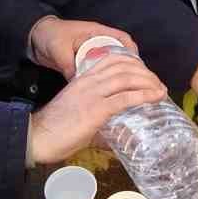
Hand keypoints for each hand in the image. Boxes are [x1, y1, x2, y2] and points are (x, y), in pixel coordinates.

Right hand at [26, 52, 165, 165]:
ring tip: (160, 89)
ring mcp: (93, 94)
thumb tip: (113, 138)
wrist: (37, 137)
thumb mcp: (77, 116)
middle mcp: (89, 82)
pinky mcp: (96, 110)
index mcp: (82, 79)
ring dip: (149, 82)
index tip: (145, 72)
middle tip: (157, 82)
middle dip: (145, 72)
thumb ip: (96, 121)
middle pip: (123, 66)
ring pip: (127, 78)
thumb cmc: (55, 130)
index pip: (111, 59)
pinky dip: (144, 95)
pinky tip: (156, 97)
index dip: (132, 62)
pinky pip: (125, 98)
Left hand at [29, 15, 139, 79]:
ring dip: (119, 72)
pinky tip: (108, 89)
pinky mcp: (86, 59)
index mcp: (96, 32)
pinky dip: (106, 76)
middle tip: (136, 82)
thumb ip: (70, 67)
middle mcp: (98, 40)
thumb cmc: (50, 37)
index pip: (122, 39)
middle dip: (130, 66)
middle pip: (122, 52)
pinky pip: (101, 68)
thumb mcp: (60, 51)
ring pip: (112, 61)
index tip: (138, 67)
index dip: (132, 52)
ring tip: (126, 88)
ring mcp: (92, 50)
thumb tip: (80, 84)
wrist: (34, 38)